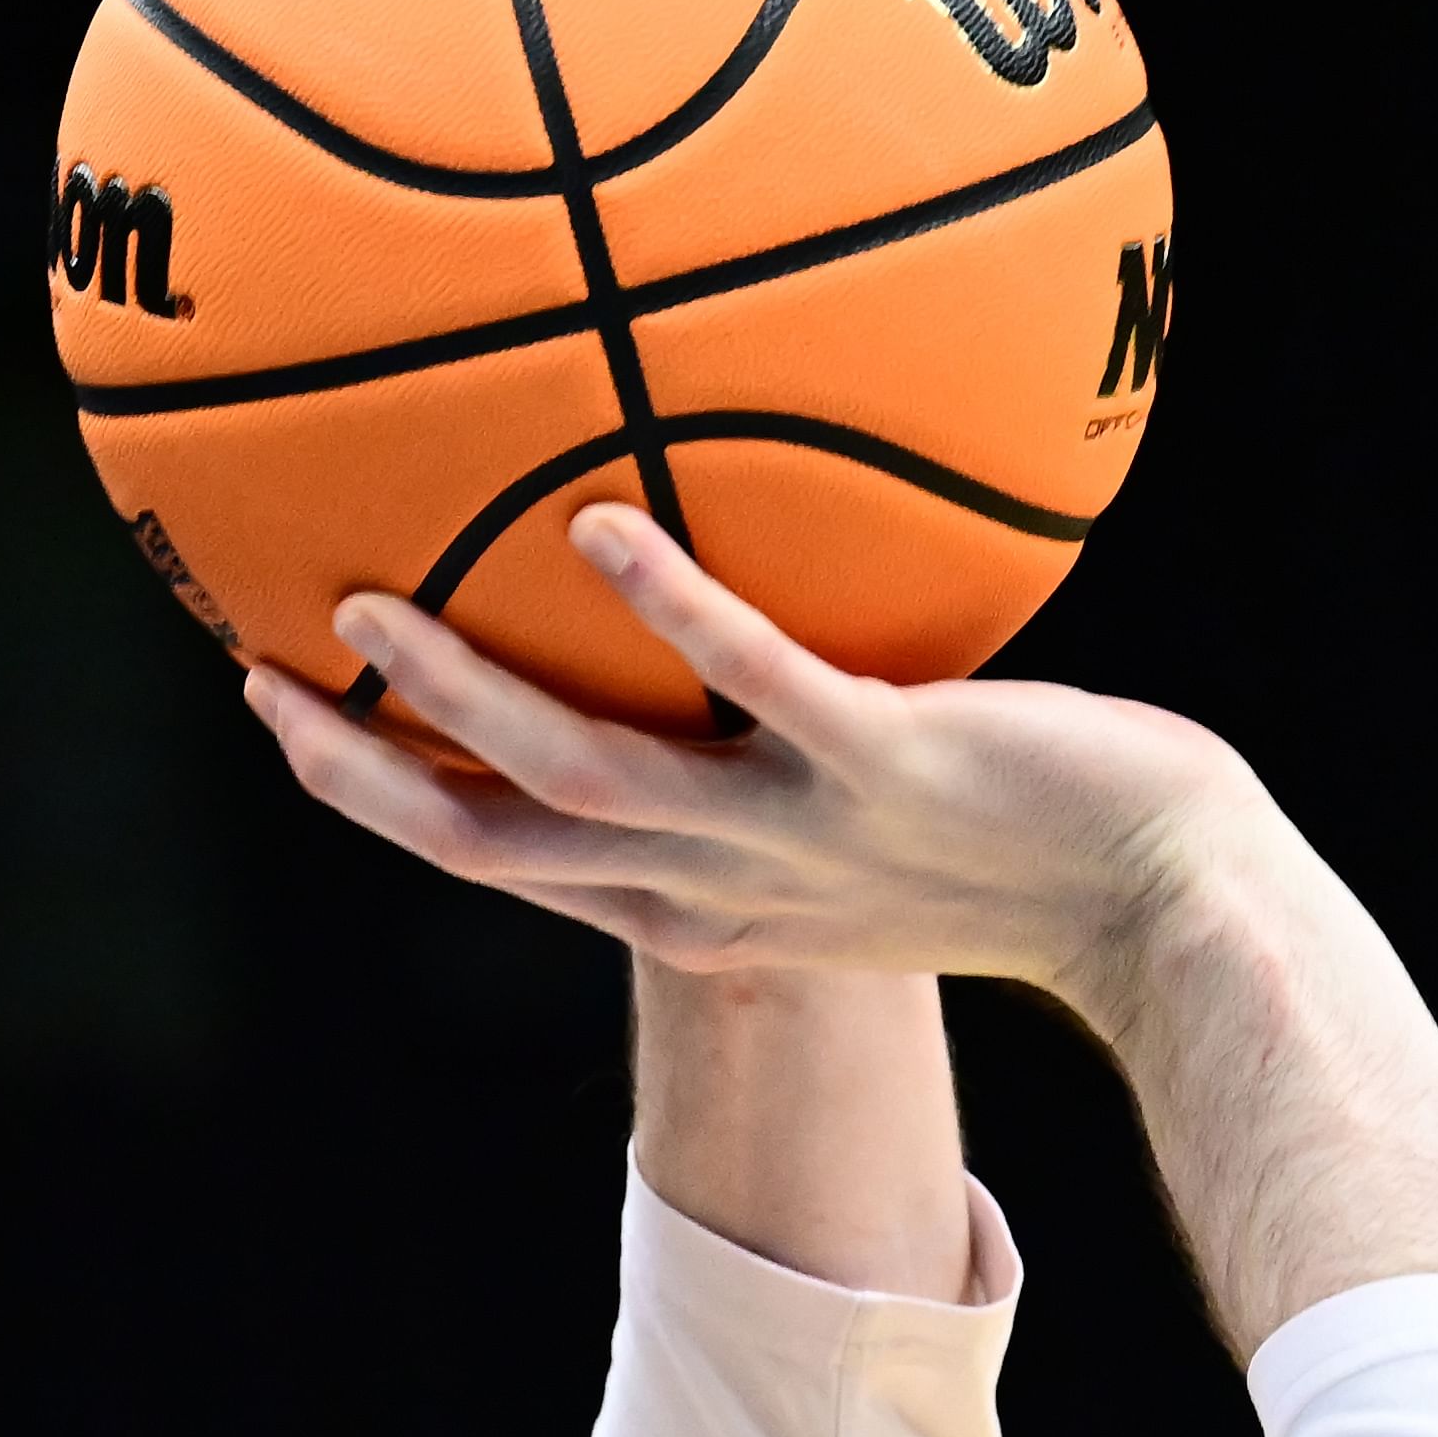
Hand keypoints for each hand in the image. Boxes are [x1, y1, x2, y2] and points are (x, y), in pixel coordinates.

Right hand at [236, 502, 1274, 1000]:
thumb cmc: (1032, 847)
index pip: (504, 859)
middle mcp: (727, 885)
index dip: (385, 800)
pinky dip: (674, 618)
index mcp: (701, 907)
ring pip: (593, 776)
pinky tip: (603, 529)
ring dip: (472, 696)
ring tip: (375, 606)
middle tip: (268, 680)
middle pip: (500, 840)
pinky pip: (762, 685)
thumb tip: (713, 630)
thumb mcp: (864, 817)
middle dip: (372, 774)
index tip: (289, 718)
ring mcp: (800, 832)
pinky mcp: (892, 761)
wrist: (1169, 903)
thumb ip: (774, 747)